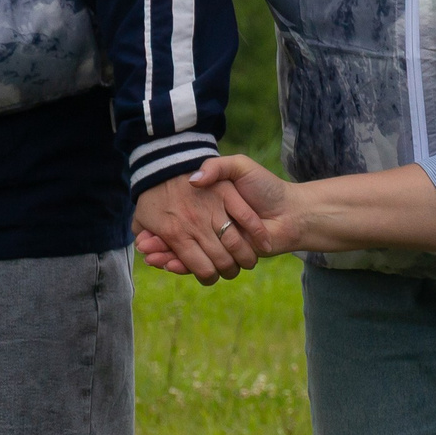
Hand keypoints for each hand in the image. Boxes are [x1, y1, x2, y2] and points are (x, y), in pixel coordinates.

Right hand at [136, 157, 299, 275]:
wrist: (293, 211)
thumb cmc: (266, 187)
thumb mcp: (240, 167)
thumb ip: (218, 167)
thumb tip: (194, 179)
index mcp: (206, 207)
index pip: (173, 217)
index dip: (157, 222)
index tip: (144, 225)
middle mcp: (207, 226)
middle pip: (174, 238)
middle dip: (157, 242)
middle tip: (142, 243)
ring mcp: (216, 242)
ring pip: (182, 254)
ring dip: (165, 256)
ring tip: (150, 255)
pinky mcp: (227, 256)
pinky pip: (199, 265)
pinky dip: (183, 267)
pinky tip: (169, 264)